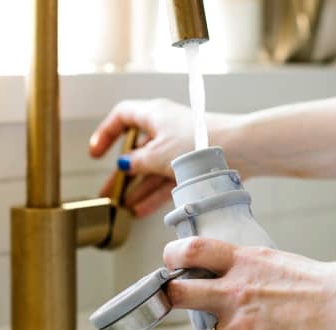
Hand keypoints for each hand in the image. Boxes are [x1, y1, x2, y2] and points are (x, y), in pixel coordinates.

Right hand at [89, 99, 240, 217]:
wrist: (239, 149)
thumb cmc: (200, 142)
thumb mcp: (157, 154)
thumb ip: (136, 162)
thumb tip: (124, 166)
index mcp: (153, 114)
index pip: (122, 117)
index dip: (106, 133)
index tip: (96, 153)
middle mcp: (164, 128)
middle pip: (136, 150)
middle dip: (121, 174)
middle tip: (108, 192)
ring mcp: (178, 148)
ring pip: (151, 169)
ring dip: (137, 188)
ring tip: (123, 207)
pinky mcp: (192, 165)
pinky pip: (166, 180)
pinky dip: (154, 194)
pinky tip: (142, 209)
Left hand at [162, 237, 335, 329]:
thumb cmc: (323, 282)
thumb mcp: (278, 261)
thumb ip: (252, 268)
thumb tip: (242, 277)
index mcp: (242, 262)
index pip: (193, 250)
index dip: (172, 257)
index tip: (170, 266)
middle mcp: (235, 292)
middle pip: (179, 294)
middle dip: (168, 304)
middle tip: (168, 313)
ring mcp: (243, 325)